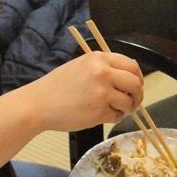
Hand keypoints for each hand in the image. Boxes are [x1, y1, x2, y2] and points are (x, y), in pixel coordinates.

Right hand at [28, 51, 143, 130]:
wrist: (38, 104)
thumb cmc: (58, 86)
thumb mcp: (82, 66)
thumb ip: (104, 68)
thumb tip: (129, 77)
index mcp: (99, 58)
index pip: (131, 65)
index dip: (138, 78)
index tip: (135, 86)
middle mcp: (103, 73)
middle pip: (135, 83)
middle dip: (137, 95)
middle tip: (132, 102)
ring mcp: (102, 93)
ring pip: (128, 102)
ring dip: (125, 108)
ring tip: (113, 109)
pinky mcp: (99, 112)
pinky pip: (117, 116)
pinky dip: (114, 118)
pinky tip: (102, 115)